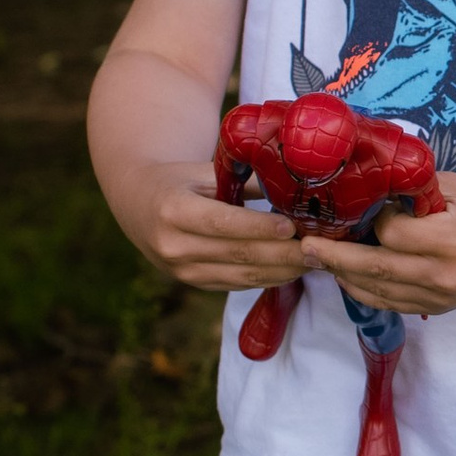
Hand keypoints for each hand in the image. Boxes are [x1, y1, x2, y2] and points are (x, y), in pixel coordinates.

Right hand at [138, 167, 313, 295]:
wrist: (137, 204)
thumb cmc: (178, 179)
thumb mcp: (204, 171)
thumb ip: (246, 178)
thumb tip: (297, 178)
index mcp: (173, 210)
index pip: (222, 223)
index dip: (258, 228)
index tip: (291, 226)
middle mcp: (173, 246)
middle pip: (237, 254)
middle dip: (283, 254)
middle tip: (319, 248)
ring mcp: (181, 270)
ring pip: (241, 275)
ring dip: (282, 270)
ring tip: (315, 259)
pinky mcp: (194, 283)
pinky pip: (237, 284)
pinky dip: (268, 278)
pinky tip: (293, 269)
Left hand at [301, 170, 455, 317]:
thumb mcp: (454, 186)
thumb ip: (411, 192)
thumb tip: (366, 192)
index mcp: (450, 240)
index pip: (392, 235)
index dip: (376, 221)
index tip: (374, 207)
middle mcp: (443, 275)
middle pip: (376, 269)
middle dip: (335, 257)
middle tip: (304, 246)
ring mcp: (440, 297)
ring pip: (378, 292)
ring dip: (344, 276)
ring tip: (318, 261)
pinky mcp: (438, 308)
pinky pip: (391, 304)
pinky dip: (365, 290)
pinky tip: (347, 276)